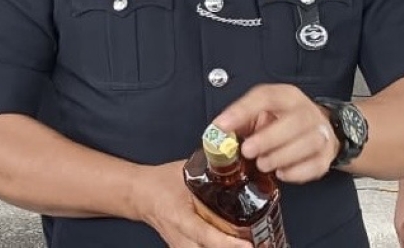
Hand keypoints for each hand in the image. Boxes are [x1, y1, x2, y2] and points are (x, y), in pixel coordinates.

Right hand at [135, 161, 249, 247]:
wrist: (141, 195)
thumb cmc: (161, 182)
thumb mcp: (185, 172)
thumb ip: (212, 172)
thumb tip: (239, 164)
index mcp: (179, 216)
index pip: (203, 233)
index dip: (226, 242)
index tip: (247, 245)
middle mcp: (180, 238)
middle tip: (262, 245)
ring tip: (256, 246)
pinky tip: (239, 245)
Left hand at [213, 84, 337, 182]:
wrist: (317, 127)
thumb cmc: (283, 120)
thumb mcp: (261, 111)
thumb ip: (241, 119)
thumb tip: (218, 132)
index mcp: (286, 96)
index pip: (265, 96)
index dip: (242, 110)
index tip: (222, 125)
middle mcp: (306, 111)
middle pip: (294, 121)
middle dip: (269, 138)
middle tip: (248, 151)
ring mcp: (320, 133)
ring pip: (308, 143)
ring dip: (281, 156)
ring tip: (262, 164)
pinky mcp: (325, 156)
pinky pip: (315, 165)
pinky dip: (297, 172)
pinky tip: (282, 173)